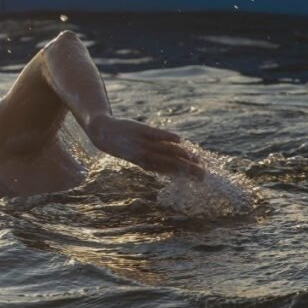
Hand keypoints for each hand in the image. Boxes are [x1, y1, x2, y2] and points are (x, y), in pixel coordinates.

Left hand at [87, 115, 204, 177]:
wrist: (103, 132)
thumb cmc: (125, 146)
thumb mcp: (139, 157)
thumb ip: (156, 161)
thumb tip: (176, 165)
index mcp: (146, 164)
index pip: (171, 171)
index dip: (186, 175)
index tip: (201, 177)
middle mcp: (145, 156)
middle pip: (171, 163)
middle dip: (188, 169)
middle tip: (204, 172)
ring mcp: (143, 143)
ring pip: (166, 150)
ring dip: (182, 154)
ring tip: (195, 157)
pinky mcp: (140, 130)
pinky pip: (156, 134)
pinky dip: (167, 137)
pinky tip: (180, 139)